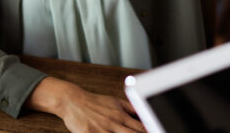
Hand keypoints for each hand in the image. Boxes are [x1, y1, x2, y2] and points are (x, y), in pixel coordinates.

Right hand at [25, 77, 144, 131]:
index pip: (140, 127)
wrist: (73, 101)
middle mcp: (113, 124)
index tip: (156, 131)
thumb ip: (129, 108)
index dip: (149, 131)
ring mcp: (102, 131)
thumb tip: (142, 111)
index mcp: (120, 115)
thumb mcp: (114, 101)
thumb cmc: (94, 102)